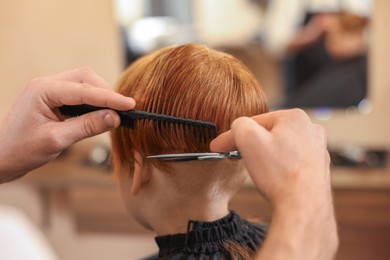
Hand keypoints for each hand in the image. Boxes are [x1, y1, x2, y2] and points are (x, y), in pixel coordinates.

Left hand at [0, 67, 134, 182]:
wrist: (1, 156)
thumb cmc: (21, 149)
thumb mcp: (57, 140)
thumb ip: (87, 126)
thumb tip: (115, 118)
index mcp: (43, 90)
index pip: (85, 90)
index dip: (110, 98)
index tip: (130, 105)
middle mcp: (46, 84)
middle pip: (86, 78)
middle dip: (106, 92)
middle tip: (123, 109)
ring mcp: (49, 89)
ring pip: (84, 83)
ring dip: (101, 95)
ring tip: (115, 112)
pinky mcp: (53, 98)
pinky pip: (79, 92)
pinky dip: (93, 101)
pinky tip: (101, 112)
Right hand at [210, 109, 329, 205]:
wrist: (303, 206)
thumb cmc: (279, 174)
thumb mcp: (248, 139)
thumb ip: (238, 125)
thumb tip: (236, 129)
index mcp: (294, 117)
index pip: (254, 121)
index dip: (234, 136)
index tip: (220, 147)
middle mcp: (310, 129)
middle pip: (268, 133)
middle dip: (253, 146)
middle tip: (242, 160)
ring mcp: (317, 149)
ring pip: (279, 148)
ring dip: (266, 158)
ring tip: (262, 173)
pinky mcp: (318, 167)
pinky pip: (290, 162)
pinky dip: (280, 169)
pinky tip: (276, 180)